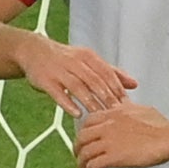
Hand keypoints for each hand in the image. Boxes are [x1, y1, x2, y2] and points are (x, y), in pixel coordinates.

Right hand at [18, 35, 135, 118]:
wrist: (34, 51)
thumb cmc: (65, 59)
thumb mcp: (89, 61)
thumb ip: (111, 72)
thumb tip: (134, 84)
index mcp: (88, 56)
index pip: (107, 73)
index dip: (117, 88)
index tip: (125, 104)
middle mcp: (74, 62)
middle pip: (94, 80)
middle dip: (106, 97)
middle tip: (116, 114)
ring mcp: (59, 70)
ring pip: (78, 87)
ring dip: (90, 102)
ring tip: (99, 116)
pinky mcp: (45, 80)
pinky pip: (58, 93)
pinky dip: (68, 103)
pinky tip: (77, 114)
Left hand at [73, 100, 168, 167]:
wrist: (167, 137)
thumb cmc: (159, 126)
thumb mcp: (139, 109)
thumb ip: (127, 108)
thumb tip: (126, 107)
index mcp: (112, 114)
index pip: (87, 122)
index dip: (83, 133)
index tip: (84, 140)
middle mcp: (106, 126)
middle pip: (81, 138)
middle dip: (78, 149)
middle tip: (80, 156)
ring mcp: (108, 142)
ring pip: (84, 153)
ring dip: (81, 164)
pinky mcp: (113, 157)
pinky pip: (93, 166)